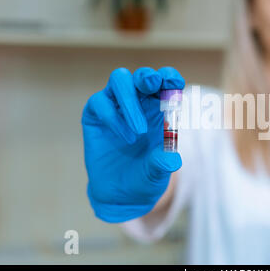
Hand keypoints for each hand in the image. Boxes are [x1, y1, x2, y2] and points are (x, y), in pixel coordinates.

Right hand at [81, 66, 184, 222]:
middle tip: (152, 86)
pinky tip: (126, 138)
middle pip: (142, 76)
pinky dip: (113, 118)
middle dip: (148, 77)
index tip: (175, 83)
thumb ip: (163, 162)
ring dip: (130, 99)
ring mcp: (116, 105)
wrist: (123, 194)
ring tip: (139, 131)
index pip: (166, 82)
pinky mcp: (95, 114)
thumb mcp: (159, 171)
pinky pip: (100, 102)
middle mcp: (139, 101)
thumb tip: (172, 159)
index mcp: (161, 107)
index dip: (170, 77)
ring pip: (120, 80)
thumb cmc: (147, 176)